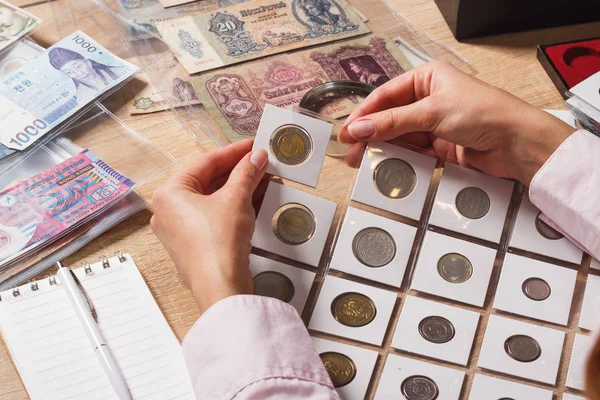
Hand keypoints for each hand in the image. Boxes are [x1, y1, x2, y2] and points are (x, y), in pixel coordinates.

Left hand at [151, 140, 268, 312]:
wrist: (221, 288)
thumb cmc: (218, 243)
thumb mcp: (236, 199)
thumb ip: (246, 173)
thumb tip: (256, 158)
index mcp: (170, 193)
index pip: (205, 162)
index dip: (234, 152)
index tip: (253, 146)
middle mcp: (169, 210)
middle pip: (208, 181)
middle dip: (238, 172)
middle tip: (261, 162)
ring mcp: (180, 230)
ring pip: (213, 200)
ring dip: (239, 189)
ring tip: (263, 179)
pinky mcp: (194, 245)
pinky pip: (214, 217)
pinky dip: (233, 207)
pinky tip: (255, 200)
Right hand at [339, 61, 575, 185]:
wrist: (517, 143)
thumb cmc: (484, 112)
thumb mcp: (432, 112)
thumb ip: (392, 123)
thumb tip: (359, 129)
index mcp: (427, 79)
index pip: (386, 96)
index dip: (365, 114)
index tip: (348, 131)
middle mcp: (430, 99)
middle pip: (390, 117)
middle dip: (370, 134)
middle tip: (351, 150)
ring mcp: (435, 124)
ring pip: (400, 136)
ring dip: (383, 148)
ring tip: (363, 161)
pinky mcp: (441, 147)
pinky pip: (414, 152)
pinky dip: (400, 159)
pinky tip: (385, 166)